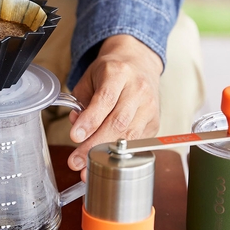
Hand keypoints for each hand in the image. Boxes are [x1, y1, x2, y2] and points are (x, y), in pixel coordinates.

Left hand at [66, 35, 162, 179]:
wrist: (139, 63)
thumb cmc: (111, 72)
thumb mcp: (90, 78)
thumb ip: (80, 102)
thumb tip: (76, 126)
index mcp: (119, 73)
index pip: (105, 100)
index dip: (90, 120)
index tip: (75, 136)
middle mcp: (138, 89)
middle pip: (118, 122)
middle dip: (95, 145)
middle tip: (77, 160)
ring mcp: (150, 106)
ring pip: (130, 135)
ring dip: (107, 155)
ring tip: (88, 167)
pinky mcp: (155, 122)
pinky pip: (137, 142)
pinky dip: (120, 154)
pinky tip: (106, 162)